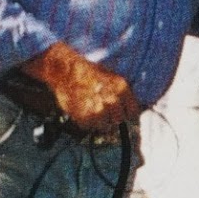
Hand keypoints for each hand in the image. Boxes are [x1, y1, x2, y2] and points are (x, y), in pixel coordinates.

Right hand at [24, 41, 139, 134]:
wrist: (65, 70)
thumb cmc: (87, 72)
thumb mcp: (110, 76)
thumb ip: (122, 93)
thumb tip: (131, 109)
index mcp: (121, 88)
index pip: (133, 112)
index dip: (127, 115)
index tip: (123, 115)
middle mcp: (111, 99)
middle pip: (118, 120)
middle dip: (112, 118)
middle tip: (104, 113)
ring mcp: (97, 109)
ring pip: (105, 126)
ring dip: (99, 122)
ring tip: (92, 111)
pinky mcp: (83, 117)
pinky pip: (89, 127)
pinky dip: (87, 123)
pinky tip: (83, 112)